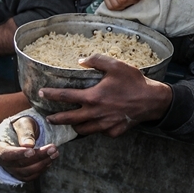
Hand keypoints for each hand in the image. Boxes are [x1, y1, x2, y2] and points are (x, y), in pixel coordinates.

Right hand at [0, 116, 57, 182]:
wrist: (21, 133)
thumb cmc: (20, 127)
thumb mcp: (22, 123)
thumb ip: (25, 132)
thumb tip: (29, 144)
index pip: (6, 154)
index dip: (19, 154)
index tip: (32, 150)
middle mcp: (2, 161)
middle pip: (19, 164)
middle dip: (38, 157)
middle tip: (53, 148)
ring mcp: (11, 169)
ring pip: (26, 172)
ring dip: (42, 164)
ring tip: (55, 153)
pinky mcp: (20, 174)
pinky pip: (30, 176)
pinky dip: (41, 169)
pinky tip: (49, 160)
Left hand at [41, 55, 171, 136]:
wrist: (152, 101)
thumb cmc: (134, 82)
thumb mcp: (116, 65)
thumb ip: (96, 60)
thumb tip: (81, 61)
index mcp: (93, 97)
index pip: (65, 96)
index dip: (51, 95)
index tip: (41, 93)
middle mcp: (95, 113)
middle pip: (68, 119)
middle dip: (56, 119)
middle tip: (48, 117)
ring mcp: (104, 125)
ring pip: (82, 130)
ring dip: (74, 127)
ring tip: (70, 123)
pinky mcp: (113, 132)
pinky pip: (99, 132)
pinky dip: (95, 128)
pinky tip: (95, 124)